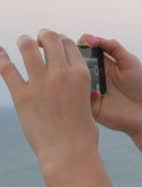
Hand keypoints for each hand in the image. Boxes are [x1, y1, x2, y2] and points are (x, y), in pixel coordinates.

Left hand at [0, 29, 97, 168]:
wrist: (69, 151)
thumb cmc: (82, 131)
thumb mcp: (88, 100)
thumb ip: (79, 86)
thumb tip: (72, 79)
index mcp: (81, 73)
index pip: (70, 44)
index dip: (61, 40)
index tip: (55, 43)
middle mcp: (61, 73)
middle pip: (50, 39)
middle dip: (43, 36)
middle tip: (38, 40)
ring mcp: (41, 83)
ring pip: (28, 48)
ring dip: (24, 41)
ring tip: (23, 42)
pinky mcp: (22, 96)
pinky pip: (8, 70)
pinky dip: (2, 58)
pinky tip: (0, 52)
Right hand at [78, 33, 141, 137]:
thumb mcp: (130, 62)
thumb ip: (114, 48)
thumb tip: (93, 39)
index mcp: (103, 63)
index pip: (85, 49)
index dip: (81, 44)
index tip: (85, 42)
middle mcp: (93, 75)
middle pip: (74, 63)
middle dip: (72, 57)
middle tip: (75, 56)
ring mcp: (89, 90)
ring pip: (72, 79)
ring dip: (73, 74)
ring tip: (80, 71)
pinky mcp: (88, 105)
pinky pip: (75, 97)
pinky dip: (77, 92)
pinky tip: (84, 89)